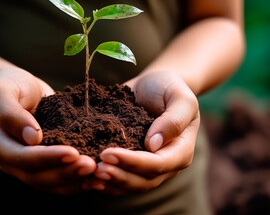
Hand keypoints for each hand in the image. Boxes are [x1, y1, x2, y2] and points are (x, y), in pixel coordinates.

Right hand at [0, 67, 95, 193]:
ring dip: (75, 181)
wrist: (18, 88)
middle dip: (66, 172)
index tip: (72, 152)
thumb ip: (11, 113)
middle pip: (38, 176)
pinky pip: (60, 181)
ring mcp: (28, 167)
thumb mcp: (2, 92)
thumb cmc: (9, 85)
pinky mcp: (45, 165)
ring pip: (51, 184)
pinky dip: (78, 182)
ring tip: (98, 174)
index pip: (22, 158)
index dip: (47, 158)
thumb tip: (33, 137)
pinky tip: (98, 179)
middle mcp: (11, 162)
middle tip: (91, 165)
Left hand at [89, 71, 199, 194]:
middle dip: (119, 176)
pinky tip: (89, 178)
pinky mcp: (132, 164)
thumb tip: (152, 145)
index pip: (158, 164)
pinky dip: (106, 181)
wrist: (154, 85)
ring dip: (111, 182)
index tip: (108, 153)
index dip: (133, 162)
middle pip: (144, 181)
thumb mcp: (179, 96)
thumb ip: (174, 119)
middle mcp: (166, 164)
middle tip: (96, 168)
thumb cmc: (169, 88)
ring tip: (91, 174)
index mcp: (181, 150)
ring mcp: (148, 167)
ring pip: (131, 185)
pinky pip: (120, 179)